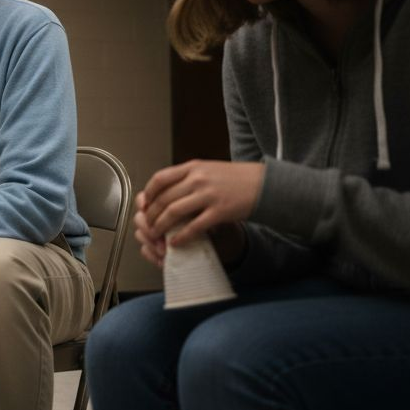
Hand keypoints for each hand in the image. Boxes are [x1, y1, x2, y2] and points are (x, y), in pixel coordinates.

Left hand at [133, 160, 262, 266]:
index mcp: (193, 167)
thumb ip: (188, 177)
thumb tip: (166, 190)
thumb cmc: (237, 178)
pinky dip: (181, 236)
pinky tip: (175, 243)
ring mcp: (208, 195)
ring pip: (174, 212)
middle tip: (147, 224)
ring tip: (156, 234)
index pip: (160, 179)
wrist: (265, 184)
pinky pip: (194, 227)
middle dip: (151, 214)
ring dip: (161, 226)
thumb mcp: (209, 169)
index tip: (144, 204)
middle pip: (163, 198)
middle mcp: (198, 179)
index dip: (148, 194)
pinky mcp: (219, 212)